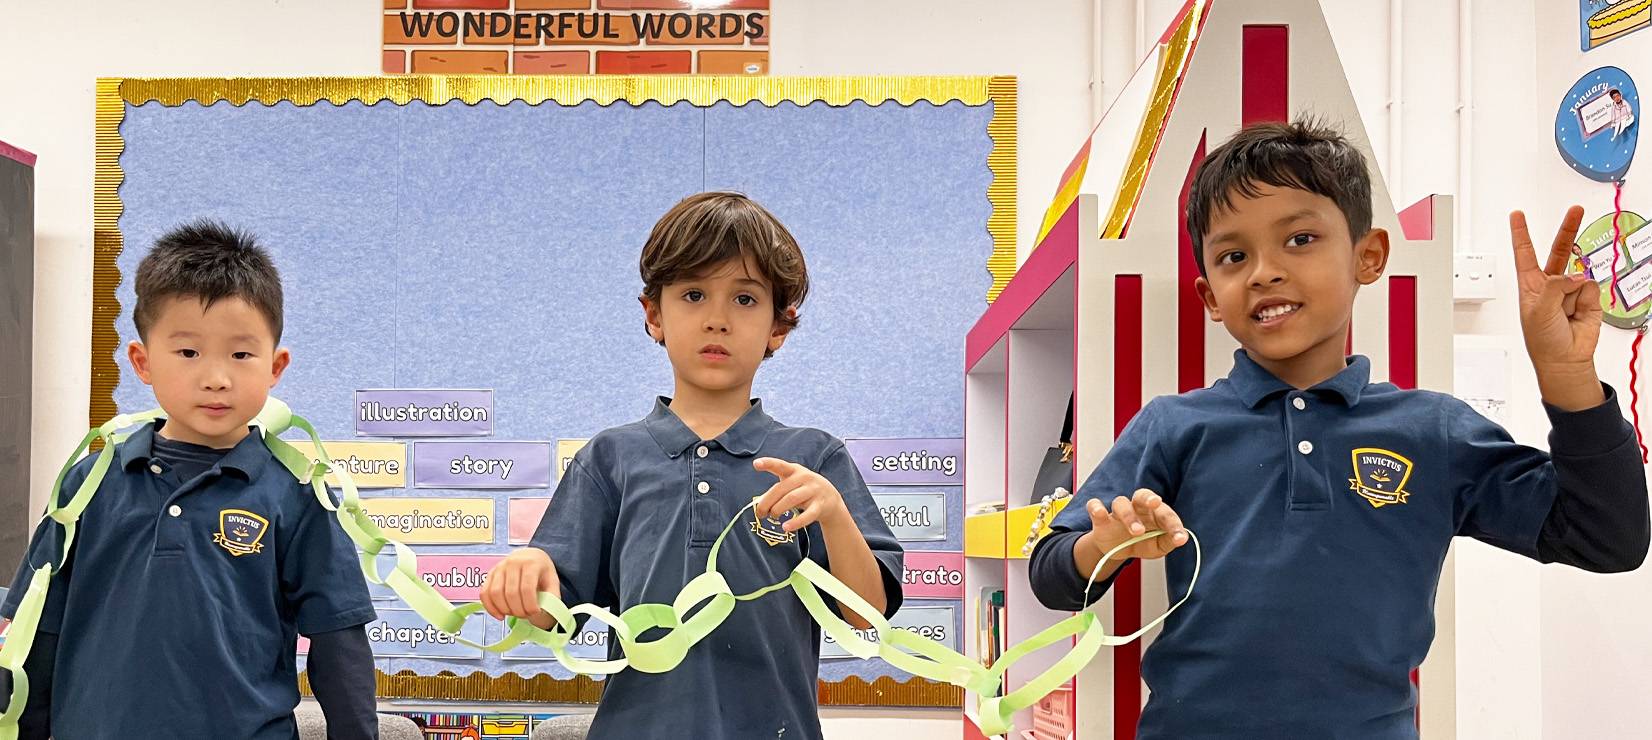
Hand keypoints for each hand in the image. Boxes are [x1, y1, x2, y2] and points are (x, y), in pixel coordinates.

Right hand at [480, 547, 559, 626]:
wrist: (529, 556)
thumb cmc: (541, 570)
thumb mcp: (552, 579)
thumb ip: (552, 595)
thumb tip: (547, 610)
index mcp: (531, 563)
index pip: (527, 588)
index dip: (530, 605)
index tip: (534, 613)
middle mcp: (513, 563)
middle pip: (511, 593)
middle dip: (518, 610)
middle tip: (525, 615)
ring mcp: (499, 567)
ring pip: (496, 594)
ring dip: (504, 609)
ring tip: (514, 614)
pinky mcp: (490, 574)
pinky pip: (485, 593)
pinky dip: (490, 608)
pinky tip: (500, 615)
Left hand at [753, 457, 848, 532]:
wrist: (831, 498)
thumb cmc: (804, 489)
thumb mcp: (792, 484)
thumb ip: (777, 491)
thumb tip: (760, 506)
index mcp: (794, 470)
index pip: (780, 465)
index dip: (768, 463)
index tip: (756, 464)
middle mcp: (804, 478)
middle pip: (781, 489)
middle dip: (767, 501)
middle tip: (760, 513)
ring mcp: (813, 491)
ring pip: (792, 499)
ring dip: (778, 509)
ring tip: (772, 516)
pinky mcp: (820, 505)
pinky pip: (807, 515)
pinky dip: (795, 523)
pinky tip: (785, 527)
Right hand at [1076, 489, 1188, 569]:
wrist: (1116, 551)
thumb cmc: (1141, 543)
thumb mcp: (1158, 546)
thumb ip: (1169, 541)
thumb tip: (1182, 538)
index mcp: (1153, 513)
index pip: (1165, 513)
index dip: (1174, 525)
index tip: (1180, 538)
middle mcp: (1136, 508)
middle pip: (1142, 495)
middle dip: (1149, 498)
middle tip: (1156, 503)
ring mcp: (1118, 512)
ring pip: (1121, 503)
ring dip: (1129, 515)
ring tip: (1137, 531)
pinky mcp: (1100, 518)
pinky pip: (1094, 506)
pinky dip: (1096, 507)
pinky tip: (1099, 513)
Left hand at [1509, 207, 1605, 410]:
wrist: (1565, 359)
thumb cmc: (1543, 340)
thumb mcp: (1538, 311)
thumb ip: (1554, 288)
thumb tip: (1577, 276)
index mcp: (1531, 285)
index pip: (1524, 253)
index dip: (1521, 233)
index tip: (1517, 215)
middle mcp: (1551, 284)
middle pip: (1560, 250)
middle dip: (1568, 229)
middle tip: (1575, 210)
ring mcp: (1572, 290)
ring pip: (1578, 274)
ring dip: (1572, 292)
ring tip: (1566, 313)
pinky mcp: (1590, 297)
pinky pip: (1591, 288)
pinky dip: (1586, 300)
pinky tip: (1578, 314)